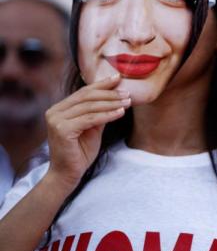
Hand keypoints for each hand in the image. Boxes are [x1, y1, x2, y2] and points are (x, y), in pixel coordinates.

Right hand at [45, 74, 128, 191]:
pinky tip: (121, 113)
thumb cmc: (80, 152)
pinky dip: (107, 115)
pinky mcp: (62, 129)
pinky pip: (90, 119)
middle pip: (86, 96)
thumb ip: (99, 113)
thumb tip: (116, 96)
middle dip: (109, 94)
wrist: (68, 173)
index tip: (118, 78)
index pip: (83, 92)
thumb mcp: (93, 128)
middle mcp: (55, 111)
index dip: (101, 84)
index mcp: (60, 109)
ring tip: (128, 102)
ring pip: (89, 107)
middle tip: (127, 93)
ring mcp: (56, 120)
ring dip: (112, 104)